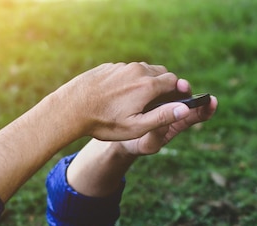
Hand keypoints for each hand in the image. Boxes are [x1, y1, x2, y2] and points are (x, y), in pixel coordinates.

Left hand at [56, 62, 193, 140]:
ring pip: (143, 70)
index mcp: (147, 85)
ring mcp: (121, 66)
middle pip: (161, 73)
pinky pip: (127, 71)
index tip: (176, 102)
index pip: (174, 81)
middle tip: (159, 103)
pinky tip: (121, 96)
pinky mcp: (109, 67)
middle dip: (165, 85)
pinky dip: (130, 80)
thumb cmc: (104, 122)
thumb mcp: (136, 127)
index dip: (178, 91)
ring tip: (140, 101)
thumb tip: (185, 109)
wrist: (71, 108)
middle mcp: (137, 70)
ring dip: (148, 82)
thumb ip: (162, 117)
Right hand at [117, 82, 217, 155]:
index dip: (207, 107)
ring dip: (171, 83)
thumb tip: (164, 122)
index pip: (199, 114)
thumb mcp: (146, 145)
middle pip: (186, 96)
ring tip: (168, 81)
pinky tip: (151, 78)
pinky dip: (157, 81)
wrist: (122, 135)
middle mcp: (175, 109)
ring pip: (172, 88)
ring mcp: (163, 99)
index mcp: (178, 123)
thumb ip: (157, 135)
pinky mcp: (151, 92)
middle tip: (182, 85)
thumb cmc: (138, 144)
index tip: (212, 100)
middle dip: (187, 90)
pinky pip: (157, 85)